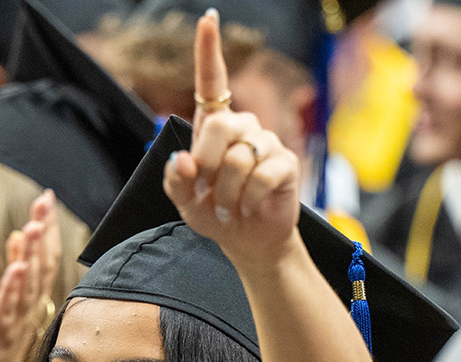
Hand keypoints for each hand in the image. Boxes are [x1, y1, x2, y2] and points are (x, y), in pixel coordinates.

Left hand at [0, 189, 60, 361]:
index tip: (46, 199)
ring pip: (26, 286)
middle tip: (44, 203)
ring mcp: (13, 323)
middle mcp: (27, 308)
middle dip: (42, 233)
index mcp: (29, 299)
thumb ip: (13, 269)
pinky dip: (12, 289)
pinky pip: (7, 310)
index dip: (46, 229)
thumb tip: (18, 234)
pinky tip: (15, 268)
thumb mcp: (3, 301)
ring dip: (30, 256)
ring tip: (32, 228)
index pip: (43, 258)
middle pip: (40, 266)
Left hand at [161, 10, 302, 270]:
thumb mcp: (183, 201)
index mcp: (214, 127)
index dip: (208, 51)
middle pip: (220, 126)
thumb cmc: (214, 213)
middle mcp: (243, 127)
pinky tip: (247, 207)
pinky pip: (260, 176)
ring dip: (225, 192)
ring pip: (238, 158)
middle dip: (206, 164)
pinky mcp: (285, 163)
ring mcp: (266, 142)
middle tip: (205, 191)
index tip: (208, 19)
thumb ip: (175, 180)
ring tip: (227, 207)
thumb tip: (182, 160)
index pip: (211, 82)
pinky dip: (247, 199)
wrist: (247, 241)